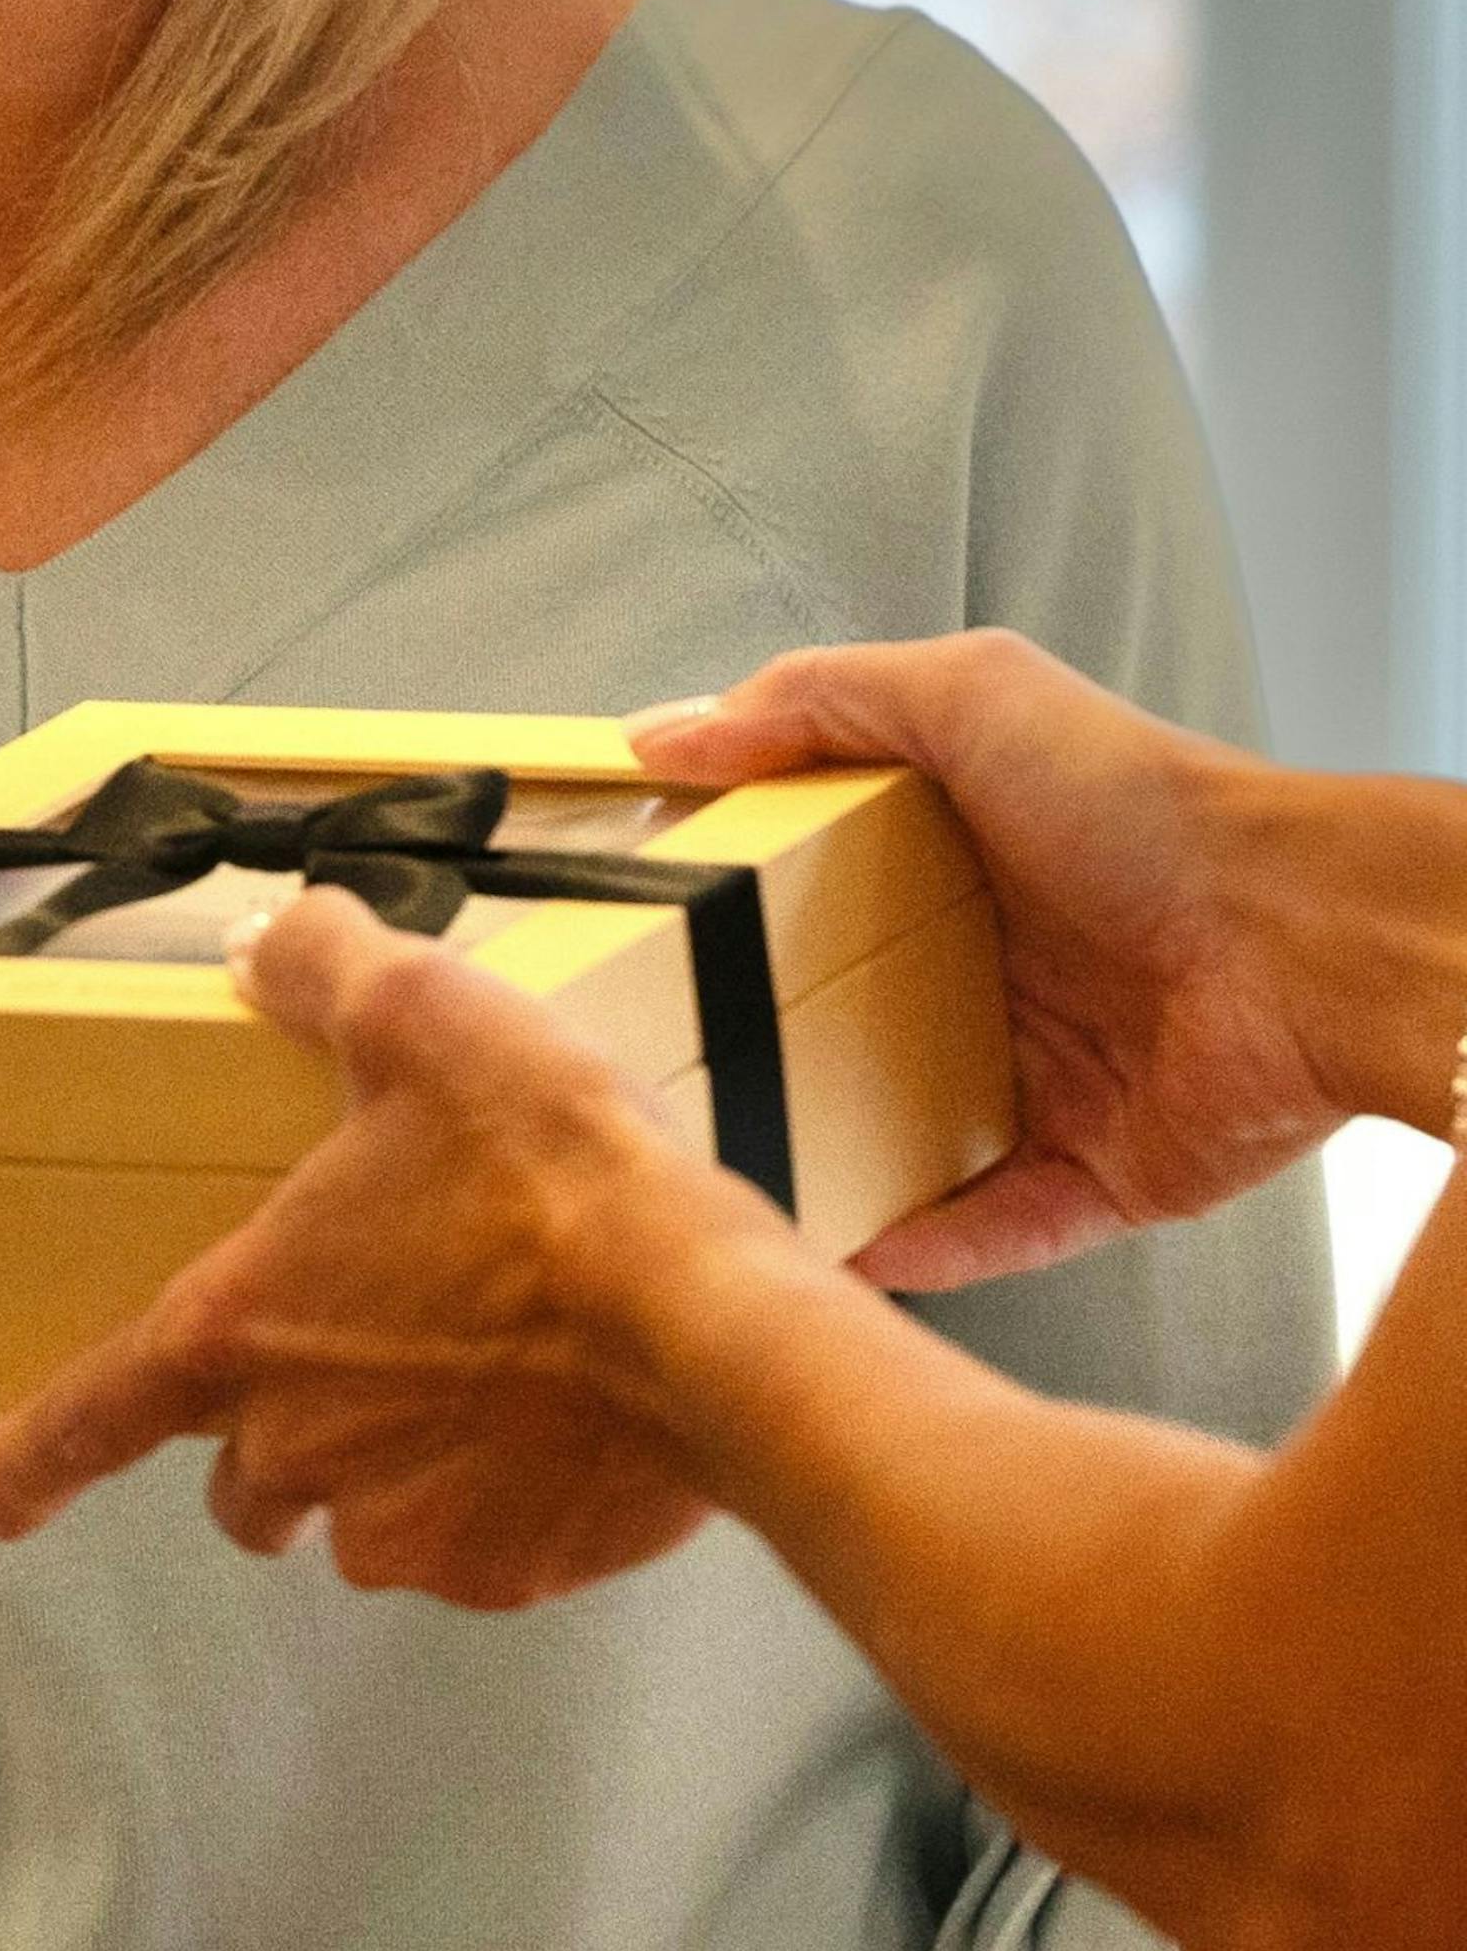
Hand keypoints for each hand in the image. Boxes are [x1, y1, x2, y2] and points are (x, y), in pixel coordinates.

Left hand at [0, 886, 751, 1597]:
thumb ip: (320, 972)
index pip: (89, 1419)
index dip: (24, 1469)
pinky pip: (475, 1549)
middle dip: (279, 1444)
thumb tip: (265, 938)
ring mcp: (402, 1529)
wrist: (708, 1326)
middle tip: (373, 1362)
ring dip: (400, 1467)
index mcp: (238, 1330)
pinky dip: (504, 1502)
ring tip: (497, 1380)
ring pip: (360, 1522)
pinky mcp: (506, 1575)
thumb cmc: (547, 1173)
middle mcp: (296, 1451)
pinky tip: (567, 1425)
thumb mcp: (421, 1017)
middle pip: (244, 1485)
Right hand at [634, 635, 1336, 1284]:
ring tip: (725, 1185)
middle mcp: (1006, 975)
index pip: (826, 897)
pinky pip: (989, 1233)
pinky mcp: (1097, 1178)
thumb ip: (816, 700)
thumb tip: (665, 737)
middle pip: (854, 1032)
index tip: (642, 952)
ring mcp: (1051, 1083)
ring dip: (830, 1170)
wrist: (1307, 941)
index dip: (739, 921)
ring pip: (909, 1146)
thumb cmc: (1155, 808)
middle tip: (661, 1085)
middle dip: (767, 1062)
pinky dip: (921, 1254)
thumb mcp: (972, 694)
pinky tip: (841, 1257)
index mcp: (970, 864)